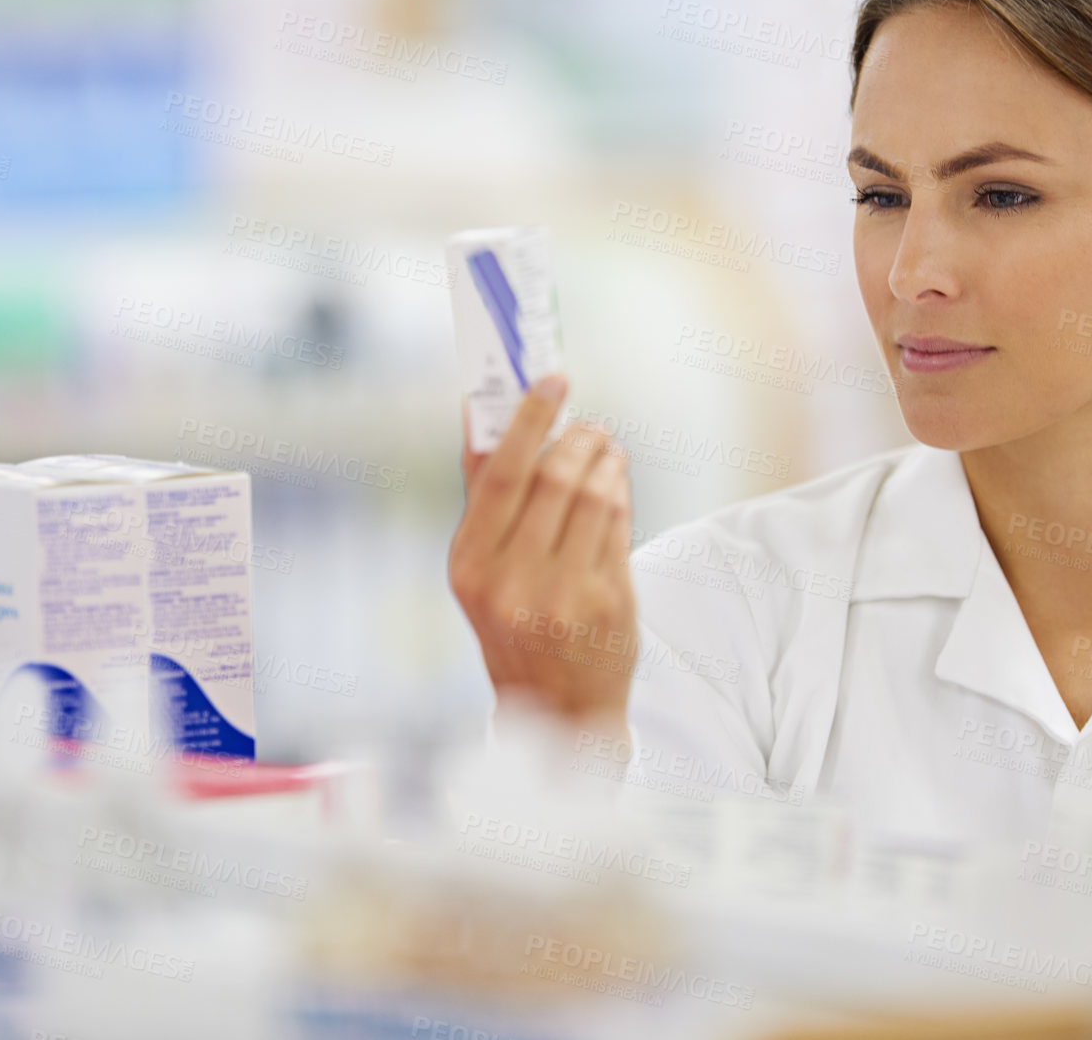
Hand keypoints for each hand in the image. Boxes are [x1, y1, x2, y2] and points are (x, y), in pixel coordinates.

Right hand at [449, 374, 637, 734]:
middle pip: (555, 478)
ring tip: (606, 450)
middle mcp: (512, 582)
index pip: (501, 474)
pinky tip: (617, 485)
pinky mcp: (609, 602)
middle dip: (578, 438)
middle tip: (589, 425)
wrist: (558, 710)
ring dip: (606, 460)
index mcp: (470, 567)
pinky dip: (621, 494)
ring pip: (595, 496)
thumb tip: (485, 416)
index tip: (552, 382)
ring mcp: (564, 594)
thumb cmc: (515, 627)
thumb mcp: (482, 572)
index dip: (530, 419)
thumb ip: (485, 499)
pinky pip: (620, 525)